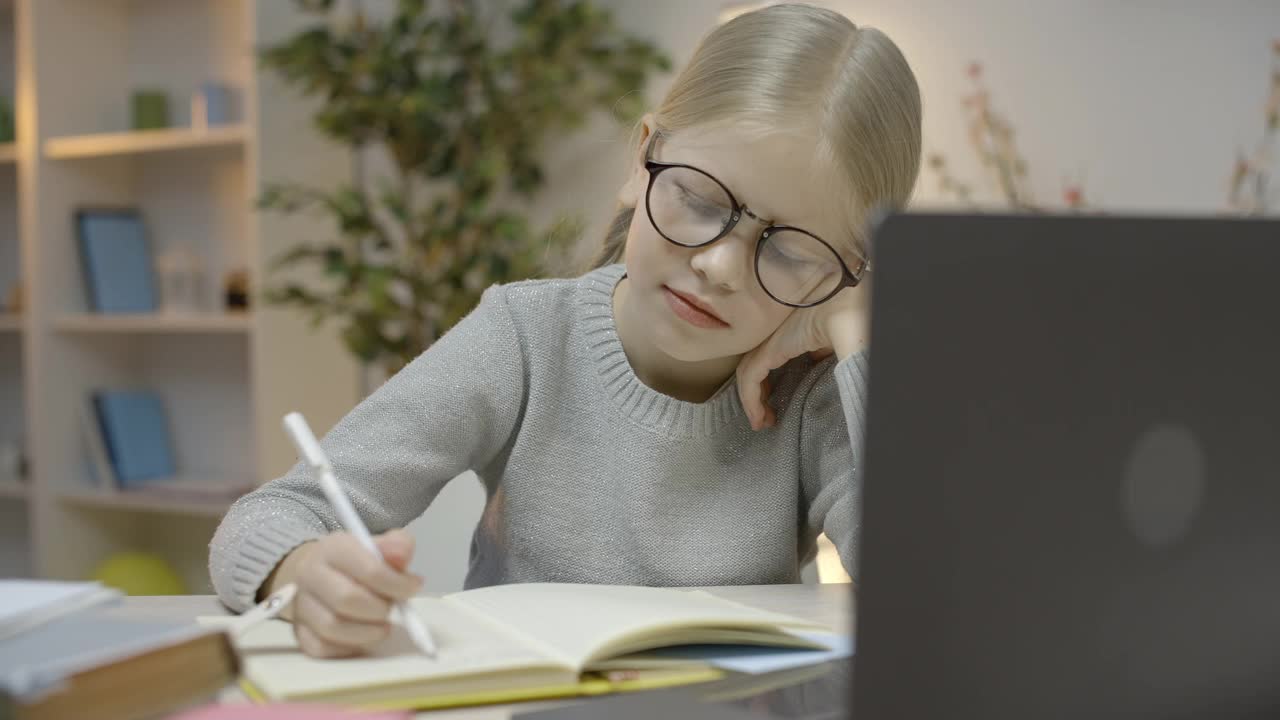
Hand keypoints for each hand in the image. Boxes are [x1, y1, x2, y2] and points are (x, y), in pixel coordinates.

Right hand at [280, 529, 423, 657]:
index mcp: (333, 548)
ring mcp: (301, 604)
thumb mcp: (377, 545)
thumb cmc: (356, 561)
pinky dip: (349, 647)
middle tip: (393, 608)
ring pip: (333, 627)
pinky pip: (322, 648)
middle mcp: (310, 574)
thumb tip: (402, 555)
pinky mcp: (298, 631)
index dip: (396, 583)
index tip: (413, 587)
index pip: (368, 569)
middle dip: (380, 609)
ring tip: (382, 625)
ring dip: (367, 632)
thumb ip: (395, 546)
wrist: (317, 572)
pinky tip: (363, 636)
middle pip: (347, 599)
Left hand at [736, 287, 867, 430]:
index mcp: (796, 333)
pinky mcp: (771, 348)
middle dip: (757, 395)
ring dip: (752, 400)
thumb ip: (829, 358)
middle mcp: (780, 335)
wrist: (851, 305)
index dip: (767, 385)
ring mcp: (773, 340)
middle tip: (765, 419)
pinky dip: (749, 399)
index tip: (774, 410)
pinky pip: (750, 376)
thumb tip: (831, 375)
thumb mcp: (841, 347)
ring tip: (761, 423)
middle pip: (757, 367)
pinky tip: (759, 418)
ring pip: (750, 373)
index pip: (770, 360)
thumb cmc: (854, 320)